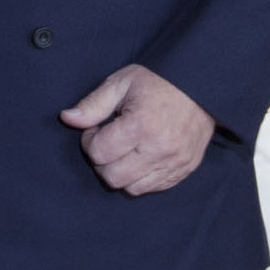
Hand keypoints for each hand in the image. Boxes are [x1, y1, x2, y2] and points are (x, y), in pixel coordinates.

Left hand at [59, 64, 214, 194]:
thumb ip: (93, 104)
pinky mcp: (185, 169)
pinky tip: (141, 157)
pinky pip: (154, 188)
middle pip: (112, 177)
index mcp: (141, 125)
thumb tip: (67, 119)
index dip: (89, 141)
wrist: (202, 84)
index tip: (97, 129)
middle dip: (102, 162)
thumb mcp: (122, 83)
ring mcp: (174, 162)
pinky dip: (141, 178)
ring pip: (132, 188)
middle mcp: (159, 148)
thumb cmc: (159, 81)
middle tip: (108, 142)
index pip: (98, 153)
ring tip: (125, 151)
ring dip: (121, 173)